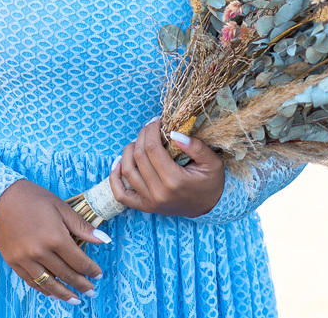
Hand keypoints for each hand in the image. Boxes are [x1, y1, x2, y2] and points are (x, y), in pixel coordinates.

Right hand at [0, 179, 107, 303]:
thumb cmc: (32, 198)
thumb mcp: (61, 207)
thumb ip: (81, 226)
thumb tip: (104, 240)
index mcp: (55, 237)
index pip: (78, 261)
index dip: (91, 270)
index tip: (98, 274)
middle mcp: (40, 252)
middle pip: (66, 274)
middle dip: (81, 284)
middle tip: (92, 291)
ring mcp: (25, 259)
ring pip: (49, 283)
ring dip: (64, 293)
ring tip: (75, 299)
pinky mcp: (13, 262)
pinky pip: (32, 281)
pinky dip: (44, 289)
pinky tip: (53, 292)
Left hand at [108, 119, 224, 217]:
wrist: (209, 207)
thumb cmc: (211, 183)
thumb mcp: (212, 163)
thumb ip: (196, 147)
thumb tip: (174, 133)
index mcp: (174, 180)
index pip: (152, 149)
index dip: (151, 130)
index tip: (157, 120)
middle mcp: (158, 192)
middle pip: (139, 156)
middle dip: (142, 136)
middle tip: (149, 126)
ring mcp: (149, 201)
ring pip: (128, 171)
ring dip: (128, 151)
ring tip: (138, 141)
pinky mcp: (145, 206)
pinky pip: (121, 194)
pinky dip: (115, 178)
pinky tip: (119, 163)